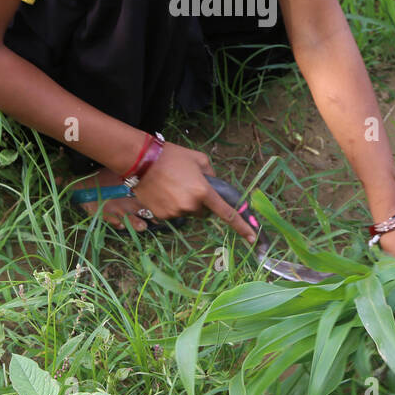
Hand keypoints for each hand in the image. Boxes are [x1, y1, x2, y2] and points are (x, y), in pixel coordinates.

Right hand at [126, 142, 258, 243]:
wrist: (141, 161)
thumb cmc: (172, 156)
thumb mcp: (199, 159)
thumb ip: (211, 173)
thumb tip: (213, 184)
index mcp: (204, 191)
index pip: (227, 213)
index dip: (242, 227)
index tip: (252, 238)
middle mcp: (191, 205)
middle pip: (203, 212)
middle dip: (201, 203)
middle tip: (189, 186)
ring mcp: (175, 212)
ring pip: (187, 213)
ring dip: (184, 203)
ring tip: (172, 186)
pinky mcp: (162, 216)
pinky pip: (173, 214)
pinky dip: (171, 206)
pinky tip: (163, 192)